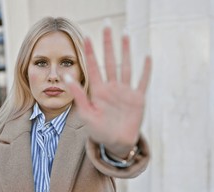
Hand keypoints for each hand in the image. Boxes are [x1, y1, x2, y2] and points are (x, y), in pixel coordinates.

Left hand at [65, 26, 151, 157]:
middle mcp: (112, 88)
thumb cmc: (99, 130)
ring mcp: (125, 92)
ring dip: (126, 51)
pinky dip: (145, 70)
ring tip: (126, 35)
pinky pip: (142, 82)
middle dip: (108, 44)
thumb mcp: (86, 113)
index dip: (90, 52)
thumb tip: (66, 76)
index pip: (93, 67)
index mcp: (98, 91)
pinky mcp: (137, 99)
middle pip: (110, 61)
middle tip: (107, 26)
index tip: (86, 37)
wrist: (115, 143)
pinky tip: (147, 57)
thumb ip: (78, 94)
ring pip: (126, 67)